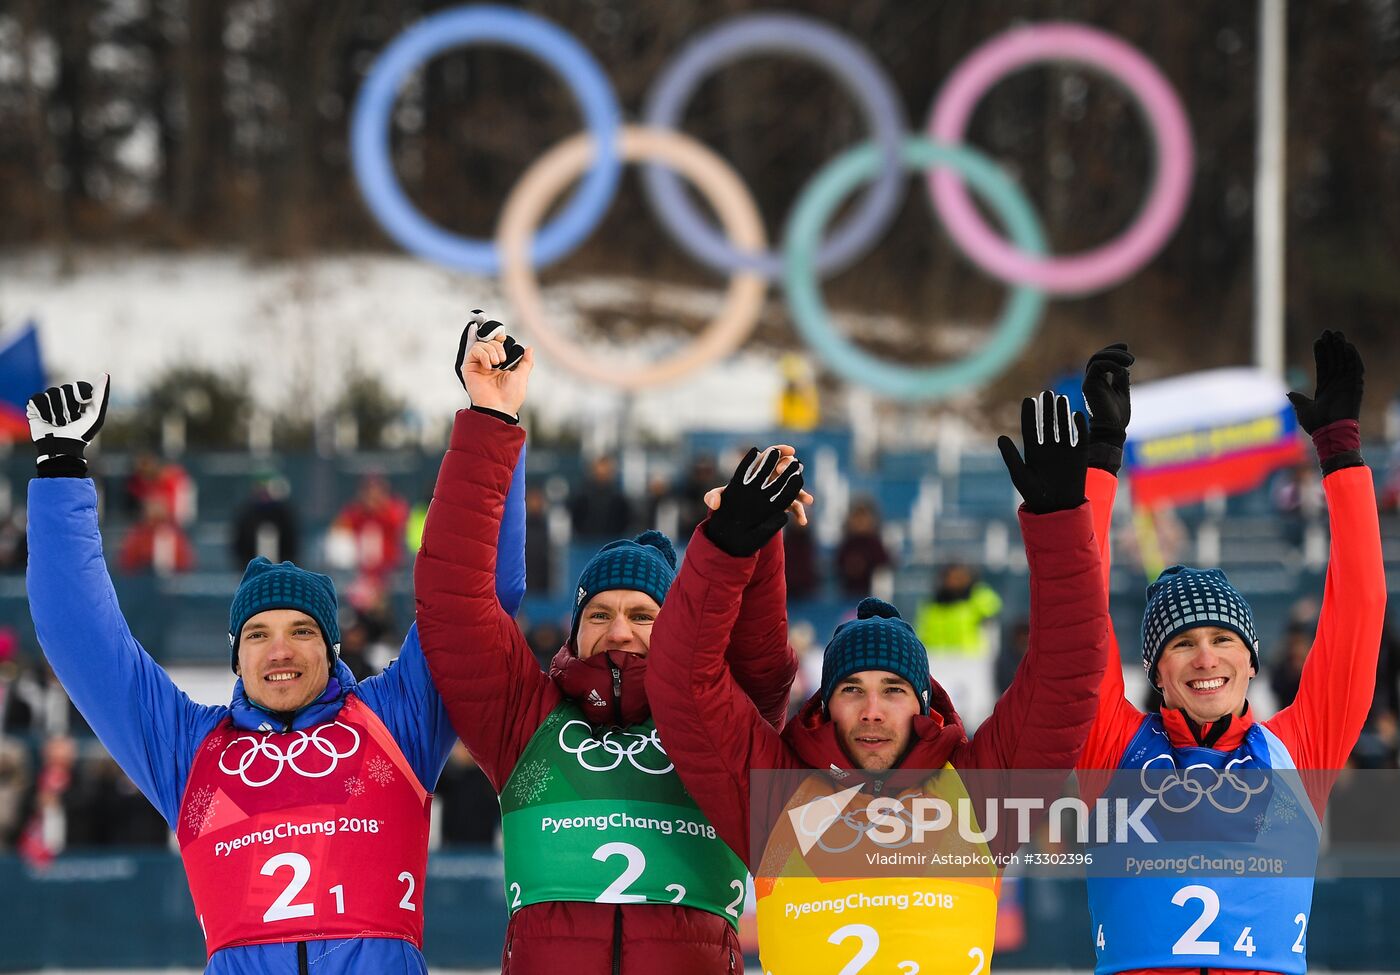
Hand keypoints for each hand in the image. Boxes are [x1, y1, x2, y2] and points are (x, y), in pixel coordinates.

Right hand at [28, 375, 109, 469]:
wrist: (61, 448)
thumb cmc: (81, 433)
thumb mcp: (95, 415)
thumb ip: (100, 394)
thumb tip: (105, 374)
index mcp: (78, 398)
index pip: (78, 385)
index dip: (80, 393)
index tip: (83, 403)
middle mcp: (63, 398)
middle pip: (64, 389)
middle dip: (69, 408)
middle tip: (69, 421)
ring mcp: (48, 402)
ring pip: (50, 394)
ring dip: (56, 412)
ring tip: (58, 423)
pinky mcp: (34, 407)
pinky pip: (37, 399)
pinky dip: (43, 412)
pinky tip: (46, 420)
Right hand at [456, 313, 532, 415]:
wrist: (499, 408)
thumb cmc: (510, 396)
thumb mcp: (521, 376)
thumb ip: (526, 361)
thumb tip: (529, 348)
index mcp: (501, 366)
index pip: (498, 344)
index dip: (500, 338)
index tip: (503, 338)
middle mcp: (489, 364)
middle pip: (490, 342)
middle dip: (498, 346)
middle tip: (503, 360)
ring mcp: (478, 366)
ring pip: (482, 344)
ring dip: (491, 350)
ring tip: (497, 363)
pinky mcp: (469, 368)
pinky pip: (474, 350)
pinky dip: (483, 354)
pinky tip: (488, 366)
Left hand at [704, 444, 813, 525]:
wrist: (732, 520)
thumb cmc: (724, 502)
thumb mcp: (716, 499)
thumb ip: (713, 497)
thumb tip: (713, 501)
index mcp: (756, 470)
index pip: (770, 455)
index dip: (780, 451)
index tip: (790, 450)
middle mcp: (769, 479)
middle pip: (785, 469)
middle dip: (791, 469)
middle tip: (789, 471)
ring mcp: (777, 492)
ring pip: (792, 489)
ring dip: (801, 493)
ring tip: (809, 500)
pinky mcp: (781, 506)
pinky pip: (793, 508)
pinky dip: (799, 514)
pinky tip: (802, 522)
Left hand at [997, 391, 1088, 514]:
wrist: (1059, 509)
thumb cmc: (1035, 495)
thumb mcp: (1020, 475)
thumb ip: (1011, 456)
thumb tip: (1000, 437)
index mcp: (1033, 452)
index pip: (1031, 429)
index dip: (1029, 415)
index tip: (1029, 400)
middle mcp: (1048, 449)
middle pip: (1047, 424)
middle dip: (1047, 409)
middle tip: (1047, 393)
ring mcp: (1064, 451)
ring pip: (1063, 427)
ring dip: (1062, 413)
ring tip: (1060, 398)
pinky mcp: (1079, 456)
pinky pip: (1079, 437)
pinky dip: (1078, 426)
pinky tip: (1076, 414)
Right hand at [1082, 342, 1132, 446]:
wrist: (1112, 430)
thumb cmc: (1118, 415)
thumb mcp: (1123, 391)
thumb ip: (1122, 378)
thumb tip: (1125, 365)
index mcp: (1100, 381)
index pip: (1102, 359)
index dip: (1113, 350)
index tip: (1126, 346)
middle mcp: (1092, 380)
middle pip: (1098, 356)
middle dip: (1115, 351)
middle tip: (1131, 358)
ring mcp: (1089, 382)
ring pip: (1096, 358)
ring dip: (1114, 356)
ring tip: (1129, 362)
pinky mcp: (1088, 385)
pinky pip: (1096, 366)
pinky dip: (1110, 364)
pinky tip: (1121, 371)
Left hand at [1287, 329, 1363, 434]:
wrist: (1329, 433)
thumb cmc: (1316, 425)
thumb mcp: (1303, 409)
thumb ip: (1298, 400)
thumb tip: (1289, 392)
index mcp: (1325, 388)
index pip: (1323, 366)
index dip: (1321, 353)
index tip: (1318, 340)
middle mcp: (1337, 385)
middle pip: (1334, 361)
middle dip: (1331, 346)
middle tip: (1328, 332)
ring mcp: (1346, 385)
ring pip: (1344, 362)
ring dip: (1341, 348)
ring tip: (1336, 334)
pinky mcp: (1355, 387)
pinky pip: (1355, 369)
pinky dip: (1352, 357)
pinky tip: (1347, 346)